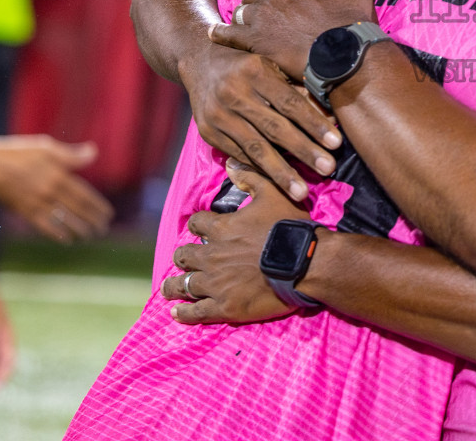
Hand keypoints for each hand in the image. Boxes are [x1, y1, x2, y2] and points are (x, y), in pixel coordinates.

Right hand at [0, 136, 113, 241]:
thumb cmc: (17, 152)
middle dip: (92, 221)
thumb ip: (71, 155)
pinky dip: (56, 233)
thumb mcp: (46, 147)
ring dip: (78, 229)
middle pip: (77, 209)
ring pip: (63, 220)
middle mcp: (50, 190)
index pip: (84, 194)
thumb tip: (93, 153)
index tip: (108, 215)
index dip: (97, 206)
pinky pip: (43, 225)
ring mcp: (37, 202)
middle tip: (103, 229)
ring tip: (89, 236)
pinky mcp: (23, 210)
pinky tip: (65, 239)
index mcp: (58, 174)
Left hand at [163, 160, 314, 324]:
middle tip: (185, 260)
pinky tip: (176, 312)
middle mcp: (212, 255)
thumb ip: (250, 177)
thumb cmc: (290, 227)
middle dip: (183, 256)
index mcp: (221, 228)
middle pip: (184, 256)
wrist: (306, 262)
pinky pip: (195, 313)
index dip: (197, 226)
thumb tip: (230, 162)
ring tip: (169, 288)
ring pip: (182, 285)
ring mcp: (215, 283)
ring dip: (174, 285)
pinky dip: (183, 313)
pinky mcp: (224, 307)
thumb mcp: (273, 193)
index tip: (200, 230)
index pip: (196, 224)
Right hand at [179, 41, 341, 202]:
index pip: (290, 102)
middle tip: (328, 168)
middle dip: (303, 150)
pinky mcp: (208, 132)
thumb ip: (297, 90)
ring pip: (255, 148)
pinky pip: (239, 155)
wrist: (199, 61)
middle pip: (274, 127)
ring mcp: (218, 115)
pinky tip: (277, 183)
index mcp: (254, 71)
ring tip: (301, 192)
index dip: (314, 123)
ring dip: (281, 172)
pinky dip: (260, 169)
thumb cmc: (247, 64)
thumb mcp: (271, 66)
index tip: (336, 142)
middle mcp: (234, 93)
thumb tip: (330, 117)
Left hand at [209, 0, 376, 88]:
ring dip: (245, 17)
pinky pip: (227, 33)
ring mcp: (262, 16)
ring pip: (240, 11)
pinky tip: (216, 34)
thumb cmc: (354, 19)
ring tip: (253, 28)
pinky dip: (220, 33)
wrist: (348, 56)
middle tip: (265, 12)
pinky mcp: (255, 41)